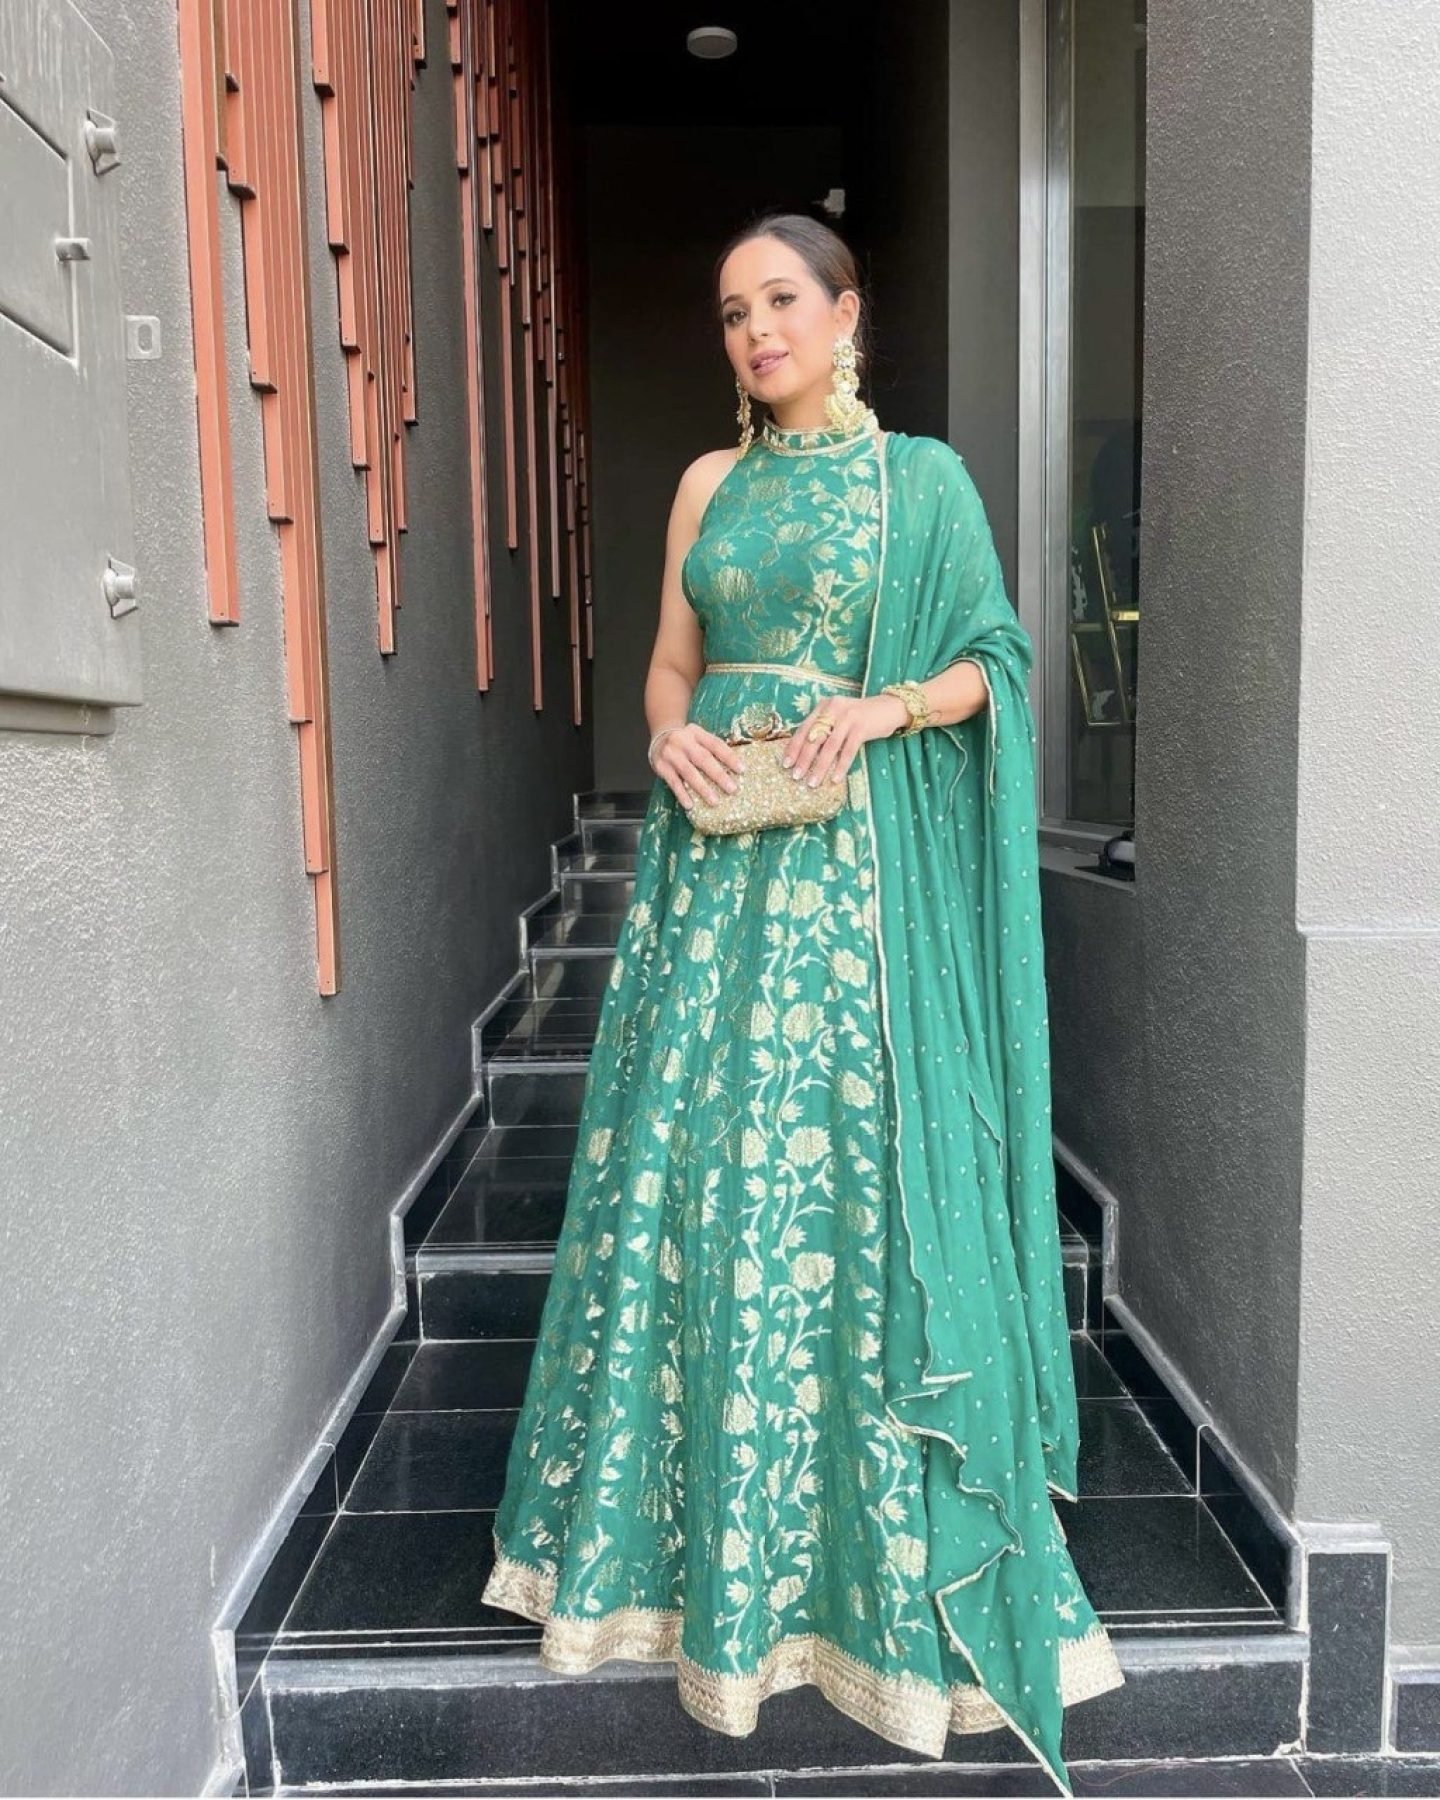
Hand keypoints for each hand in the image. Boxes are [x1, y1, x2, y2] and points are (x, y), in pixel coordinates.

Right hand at [652, 722, 743, 808]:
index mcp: (696, 733)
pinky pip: (673, 782)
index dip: (729, 757)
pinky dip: (682, 794)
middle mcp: (683, 741)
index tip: (742, 770)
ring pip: (689, 772)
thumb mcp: (698, 738)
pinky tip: (690, 805)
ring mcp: (671, 754)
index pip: (715, 744)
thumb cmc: (687, 742)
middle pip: (703, 759)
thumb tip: (736, 767)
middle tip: (732, 789)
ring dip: (702, 788)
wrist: (659, 738)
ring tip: (714, 802)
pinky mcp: (661, 767)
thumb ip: (712, 748)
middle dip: (719, 775)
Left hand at [781, 693, 909, 787]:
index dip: (793, 747)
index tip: (785, 764)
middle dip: (804, 759)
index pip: (804, 728)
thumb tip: (804, 754)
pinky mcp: (862, 727)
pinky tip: (835, 779)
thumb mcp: (838, 717)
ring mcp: (848, 717)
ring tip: (813, 782)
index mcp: (824, 706)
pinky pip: (848, 750)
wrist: (889, 708)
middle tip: (796, 776)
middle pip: (814, 737)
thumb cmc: (860, 718)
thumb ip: (824, 728)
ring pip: (830, 746)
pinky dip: (841, 766)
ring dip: (820, 767)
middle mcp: (833, 709)